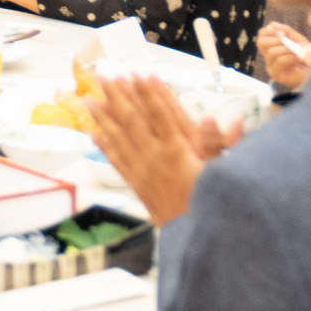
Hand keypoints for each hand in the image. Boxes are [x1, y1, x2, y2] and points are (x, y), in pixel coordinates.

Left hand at [84, 72, 238, 224]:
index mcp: (177, 151)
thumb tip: (216, 117)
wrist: (195, 237)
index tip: (141, 72)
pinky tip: (92, 133)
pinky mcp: (136, 182)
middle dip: (119, 95)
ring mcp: (141, 169)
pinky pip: (116, 159)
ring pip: (118, 136)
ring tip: (88, 96)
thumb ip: (219, 143)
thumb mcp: (222, 172)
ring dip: (103, 115)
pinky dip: (103, 145)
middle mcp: (154, 157)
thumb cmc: (211, 204)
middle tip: (106, 73)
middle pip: (133, 120)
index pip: (160, 114)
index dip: (150, 92)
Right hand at [256, 22, 310, 90]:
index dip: (269, 31)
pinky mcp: (277, 74)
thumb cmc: (305, 57)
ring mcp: (271, 66)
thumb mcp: (299, 41)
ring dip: (286, 49)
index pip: (261, 35)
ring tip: (296, 51)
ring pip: (272, 52)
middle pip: (261, 42)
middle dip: (275, 39)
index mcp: (272, 47)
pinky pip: (280, 62)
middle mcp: (268, 56)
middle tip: (287, 40)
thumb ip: (288, 32)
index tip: (282, 33)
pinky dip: (291, 57)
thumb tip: (272, 24)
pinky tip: (299, 58)